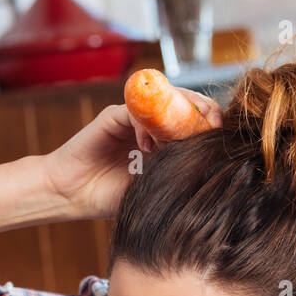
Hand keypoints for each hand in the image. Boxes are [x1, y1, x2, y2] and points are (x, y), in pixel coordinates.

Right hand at [43, 89, 222, 220]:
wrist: (73, 195)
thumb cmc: (112, 197)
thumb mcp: (155, 187)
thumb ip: (179, 172)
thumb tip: (214, 165)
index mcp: (168, 143)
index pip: (198, 123)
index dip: (212, 125)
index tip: (222, 137)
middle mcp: (154, 126)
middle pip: (188, 104)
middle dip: (203, 112)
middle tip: (211, 126)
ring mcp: (136, 118)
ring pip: (166, 98)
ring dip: (179, 111)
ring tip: (184, 132)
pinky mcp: (115, 115)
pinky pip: (137, 109)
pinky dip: (147, 124)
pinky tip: (147, 146)